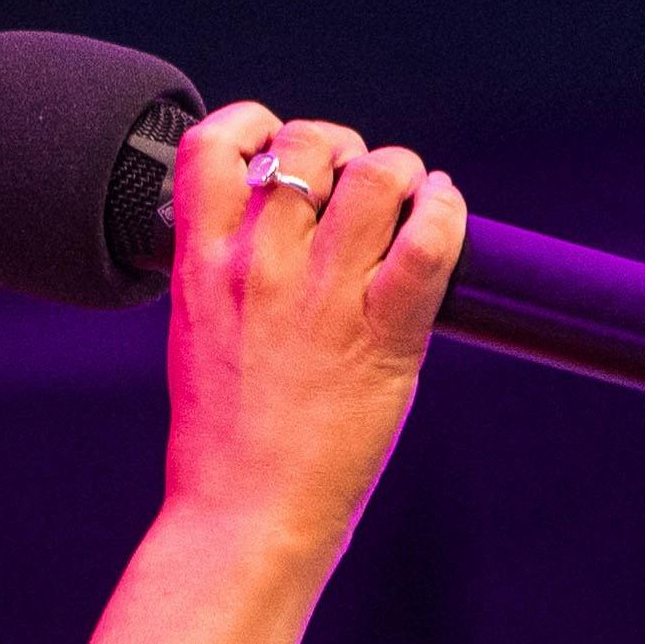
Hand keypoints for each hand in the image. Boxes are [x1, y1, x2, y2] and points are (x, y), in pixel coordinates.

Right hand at [156, 100, 465, 567]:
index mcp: (199, 266)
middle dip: (342, 151)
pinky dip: (445, 210)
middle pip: (308, 146)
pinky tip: (442, 215)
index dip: (255, 125)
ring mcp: (322, 297)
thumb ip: (230, 273)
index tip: (278, 148)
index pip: (211, 144)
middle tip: (358, 189)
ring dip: (399, 173)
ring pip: (374, 174)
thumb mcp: (200, 335)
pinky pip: (428, 238)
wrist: (243, 518)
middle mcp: (258, 267)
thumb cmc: (223, 444)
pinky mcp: (384, 333)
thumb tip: (282, 229)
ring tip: (407, 198)